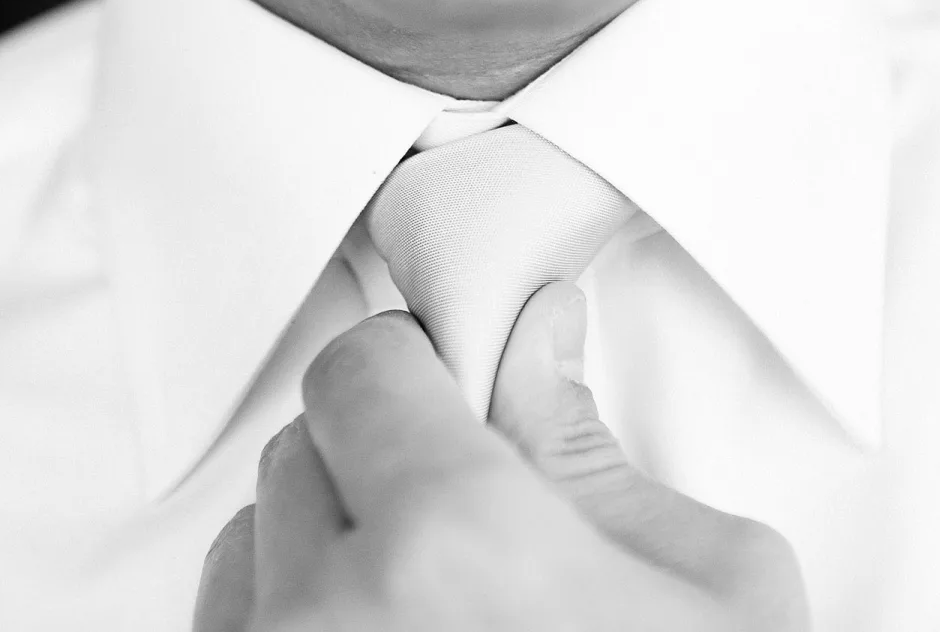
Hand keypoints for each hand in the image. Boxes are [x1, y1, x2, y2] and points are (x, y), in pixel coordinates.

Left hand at [195, 283, 810, 630]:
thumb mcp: (716, 592)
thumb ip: (601, 448)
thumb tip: (536, 337)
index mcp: (457, 543)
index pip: (361, 368)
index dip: (412, 370)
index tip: (446, 394)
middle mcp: (331, 618)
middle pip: (300, 447)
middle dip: (374, 455)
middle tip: (459, 509)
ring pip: (247, 546)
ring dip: (323, 543)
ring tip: (423, 601)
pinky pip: (223, 631)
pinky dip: (283, 618)